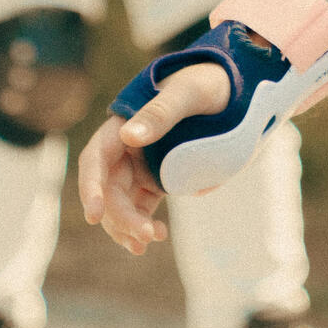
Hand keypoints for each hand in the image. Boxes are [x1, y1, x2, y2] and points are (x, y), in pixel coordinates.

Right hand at [76, 62, 230, 252]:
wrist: (237, 91)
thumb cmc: (208, 84)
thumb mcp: (188, 93)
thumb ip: (161, 113)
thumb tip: (128, 136)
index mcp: (122, 126)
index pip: (95, 161)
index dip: (91, 188)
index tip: (94, 215)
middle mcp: (125, 149)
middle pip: (109, 189)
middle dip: (120, 216)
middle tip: (145, 237)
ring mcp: (140, 166)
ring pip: (122, 203)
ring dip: (129, 226)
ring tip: (147, 243)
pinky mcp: (157, 179)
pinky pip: (142, 206)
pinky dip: (143, 223)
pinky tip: (157, 236)